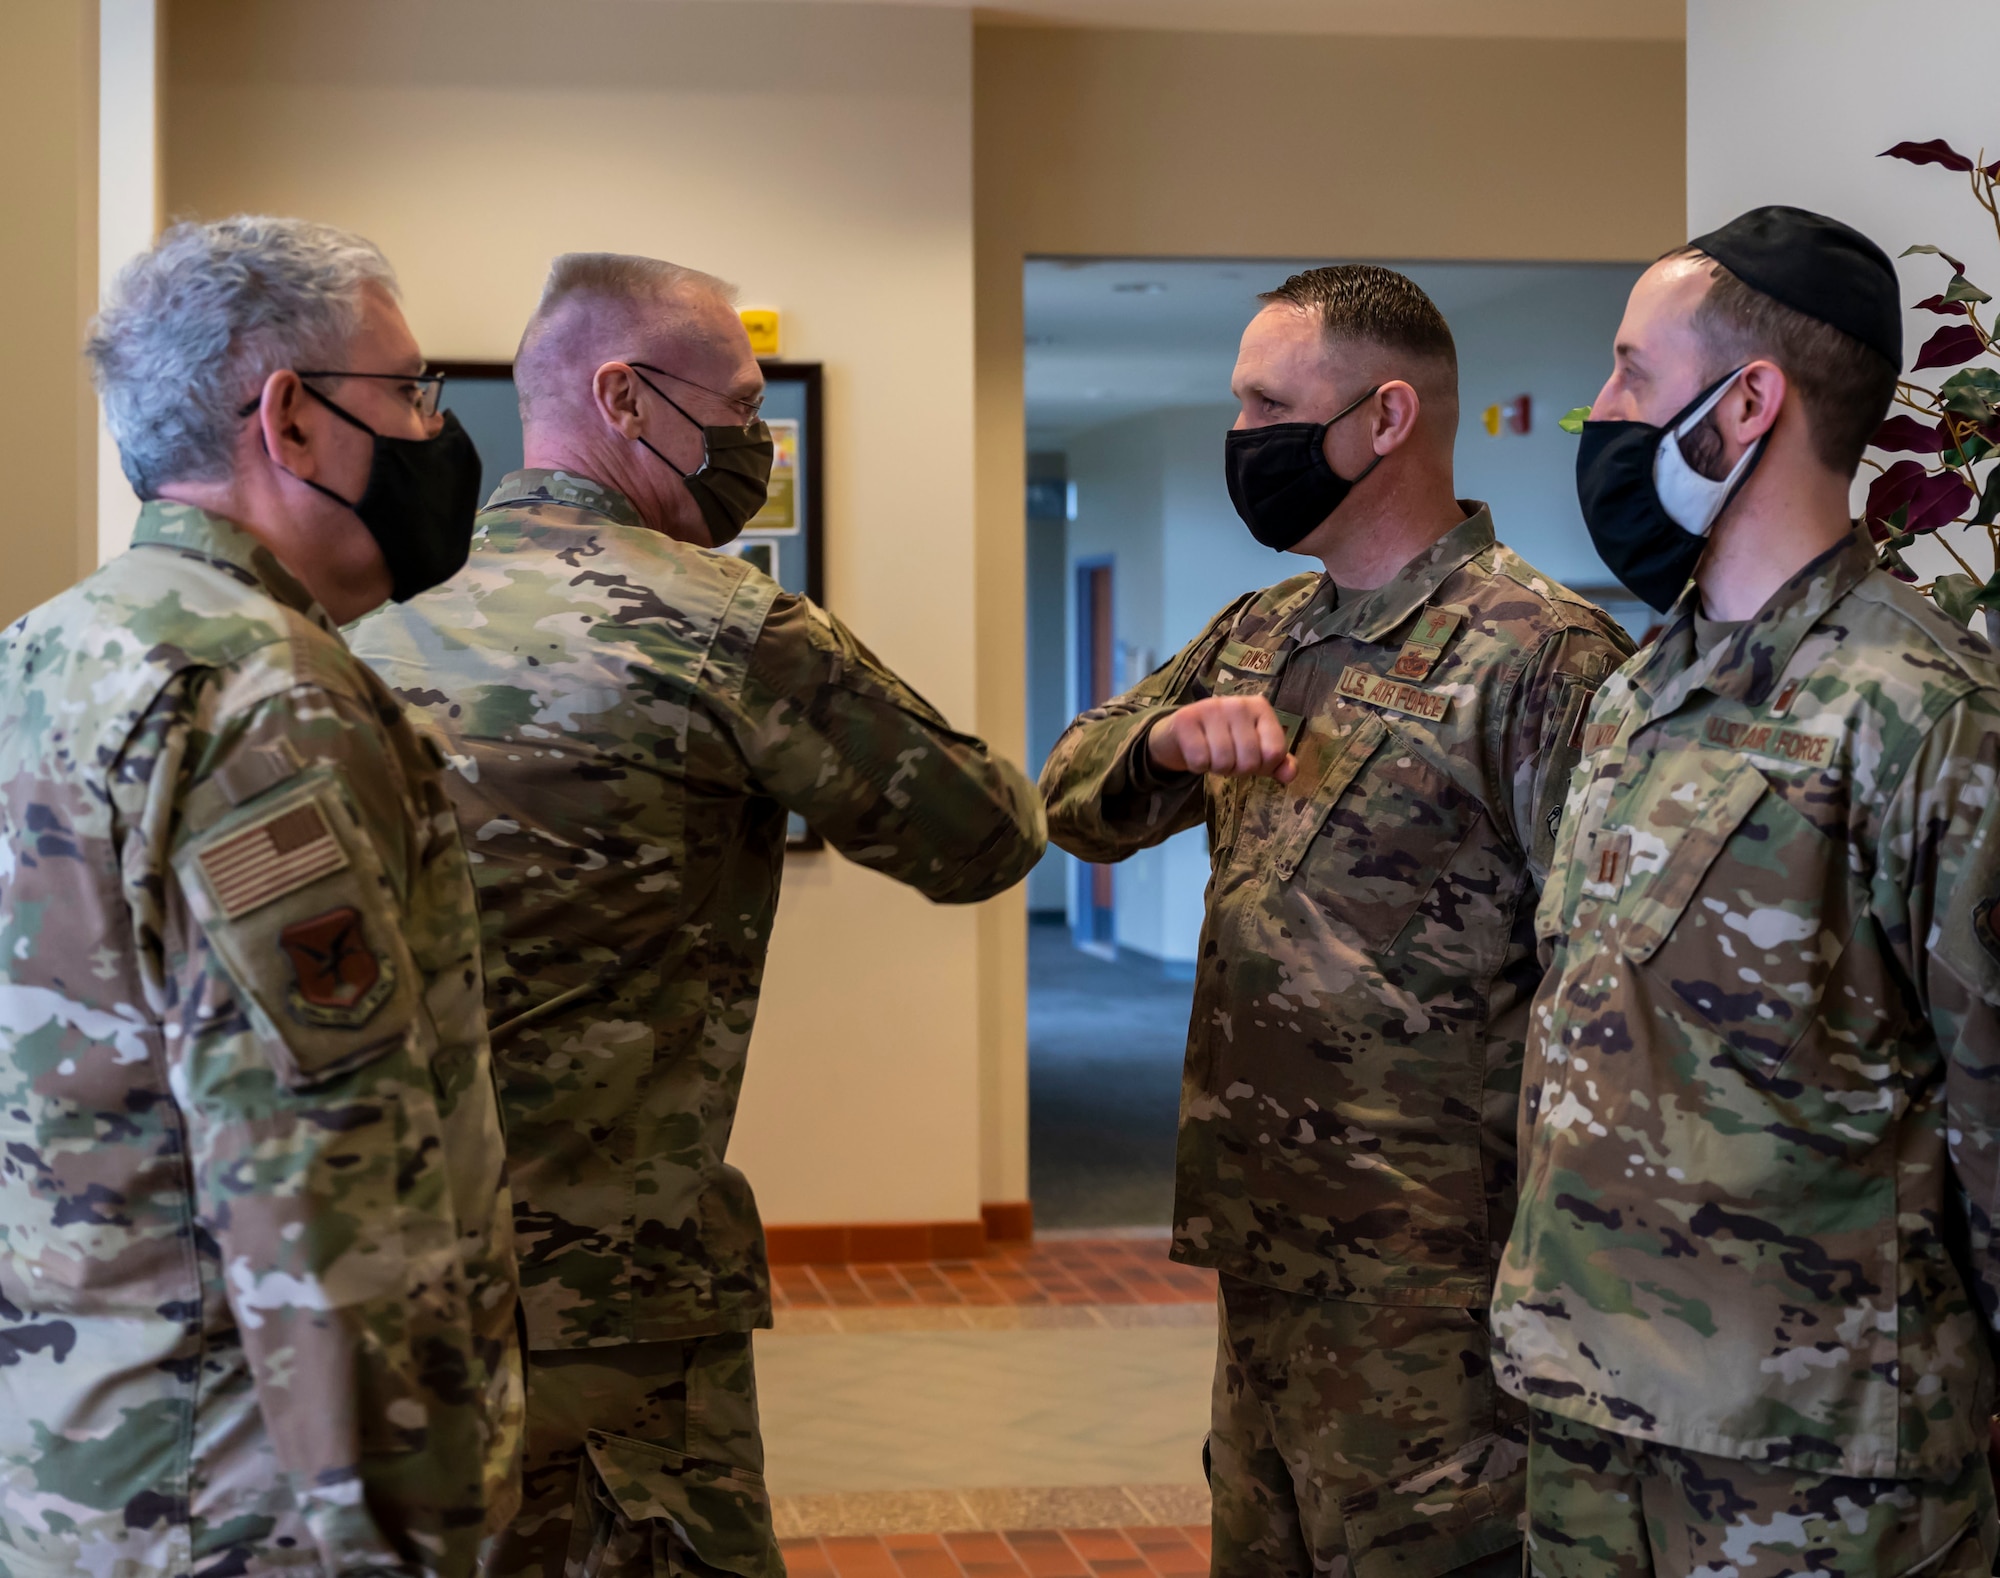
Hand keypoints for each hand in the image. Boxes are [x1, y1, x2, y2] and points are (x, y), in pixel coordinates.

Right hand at [1148, 696, 1296, 782]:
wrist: (1182, 733)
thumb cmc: (1225, 740)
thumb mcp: (1255, 750)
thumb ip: (1277, 762)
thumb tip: (1290, 774)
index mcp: (1260, 708)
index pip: (1275, 752)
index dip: (1263, 766)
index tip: (1251, 759)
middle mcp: (1237, 703)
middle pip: (1249, 760)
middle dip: (1237, 770)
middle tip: (1228, 759)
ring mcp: (1210, 708)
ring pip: (1223, 762)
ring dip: (1217, 769)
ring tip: (1212, 756)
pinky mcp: (1185, 719)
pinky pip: (1199, 760)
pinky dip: (1197, 767)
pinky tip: (1196, 753)